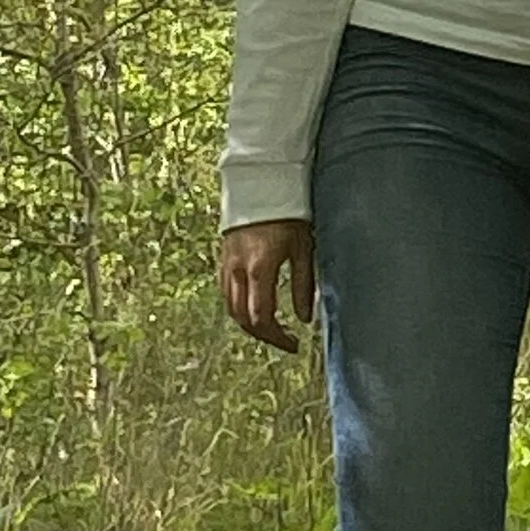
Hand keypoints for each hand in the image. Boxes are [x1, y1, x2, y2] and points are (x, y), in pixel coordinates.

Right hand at [219, 219, 315, 354]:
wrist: (261, 186)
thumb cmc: (288, 214)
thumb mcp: (304, 248)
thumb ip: (304, 285)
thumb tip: (306, 318)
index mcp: (259, 269)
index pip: (262, 317)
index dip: (277, 337)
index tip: (294, 344)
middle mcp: (238, 271)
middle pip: (243, 318)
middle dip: (264, 335)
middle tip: (284, 342)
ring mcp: (227, 266)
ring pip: (231, 308)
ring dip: (250, 325)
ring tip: (272, 330)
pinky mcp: (223, 260)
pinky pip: (226, 293)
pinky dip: (239, 308)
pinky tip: (255, 309)